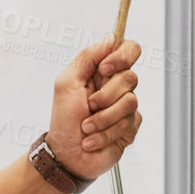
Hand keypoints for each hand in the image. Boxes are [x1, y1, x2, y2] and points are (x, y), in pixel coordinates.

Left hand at [46, 39, 142, 180]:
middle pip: (130, 77)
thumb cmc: (63, 120)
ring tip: (86, 127)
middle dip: (104, 95)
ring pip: (130, 102)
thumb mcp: (67, 83)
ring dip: (102, 118)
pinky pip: (128, 122)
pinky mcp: (131, 127)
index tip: (104, 69)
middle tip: (88, 106)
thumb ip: (87, 58)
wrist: (66, 155)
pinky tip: (92, 139)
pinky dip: (104, 132)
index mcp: (102, 73)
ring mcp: (126, 107)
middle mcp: (117, 87)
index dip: (122, 56)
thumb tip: (110, 38)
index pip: (129, 50)